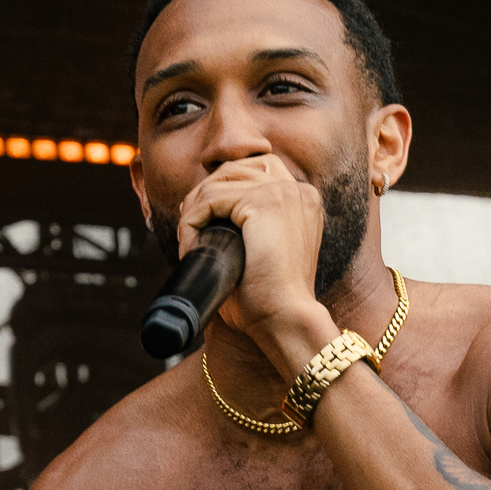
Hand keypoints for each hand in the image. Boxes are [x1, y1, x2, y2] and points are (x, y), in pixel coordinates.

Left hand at [175, 156, 333, 362]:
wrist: (286, 320)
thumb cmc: (271, 300)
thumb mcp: (265, 252)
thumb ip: (248, 227)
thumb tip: (207, 213)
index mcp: (302, 200)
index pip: (253, 172)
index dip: (220, 191)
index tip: (202, 221)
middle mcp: (297, 190)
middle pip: (234, 168)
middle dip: (204, 194)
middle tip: (189, 229)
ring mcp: (282, 192)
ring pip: (218, 182)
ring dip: (194, 210)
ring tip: (188, 243)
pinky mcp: (263, 202)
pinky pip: (210, 198)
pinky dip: (191, 221)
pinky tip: (189, 246)